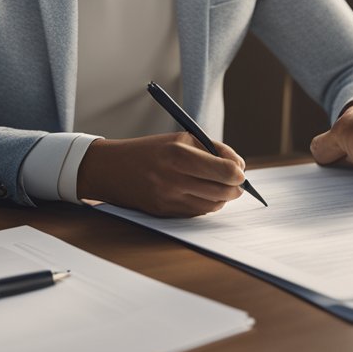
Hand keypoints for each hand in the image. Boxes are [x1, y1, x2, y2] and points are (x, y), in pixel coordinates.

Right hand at [76, 133, 245, 216]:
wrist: (112, 169)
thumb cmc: (151, 150)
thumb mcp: (181, 139)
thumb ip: (212, 149)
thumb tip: (238, 166)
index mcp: (179, 155)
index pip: (224, 171)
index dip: (238, 173)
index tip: (240, 171)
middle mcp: (174, 179)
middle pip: (222, 192)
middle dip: (235, 187)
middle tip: (237, 182)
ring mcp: (169, 199)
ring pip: (213, 205)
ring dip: (222, 197)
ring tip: (218, 185)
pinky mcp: (165, 212)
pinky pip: (197, 212)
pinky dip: (206, 204)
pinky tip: (201, 193)